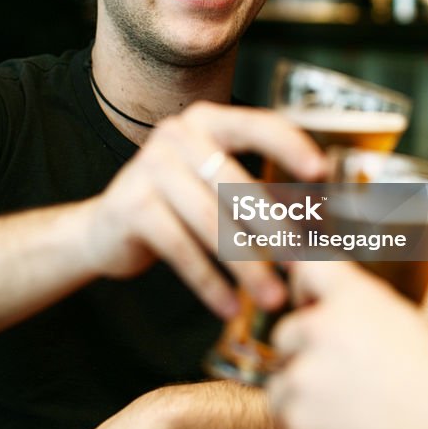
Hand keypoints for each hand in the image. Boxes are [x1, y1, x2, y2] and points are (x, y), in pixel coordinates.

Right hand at [83, 102, 325, 317]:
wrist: (106, 228)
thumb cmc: (177, 203)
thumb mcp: (214, 181)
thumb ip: (256, 186)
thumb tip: (320, 212)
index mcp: (207, 120)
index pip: (257, 125)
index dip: (291, 146)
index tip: (321, 172)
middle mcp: (176, 135)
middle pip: (236, 184)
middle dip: (274, 227)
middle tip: (302, 263)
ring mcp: (150, 167)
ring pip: (211, 222)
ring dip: (246, 265)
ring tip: (272, 297)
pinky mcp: (131, 206)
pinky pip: (180, 249)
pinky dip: (209, 283)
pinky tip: (230, 307)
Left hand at [267, 261, 427, 428]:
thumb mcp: (404, 319)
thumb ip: (362, 307)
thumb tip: (334, 308)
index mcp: (349, 297)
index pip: (307, 269)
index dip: (304, 289)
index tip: (312, 308)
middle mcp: (318, 329)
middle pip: (284, 337)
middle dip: (303, 358)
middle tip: (340, 382)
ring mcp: (304, 379)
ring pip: (280, 391)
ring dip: (303, 406)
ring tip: (347, 421)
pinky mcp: (299, 427)